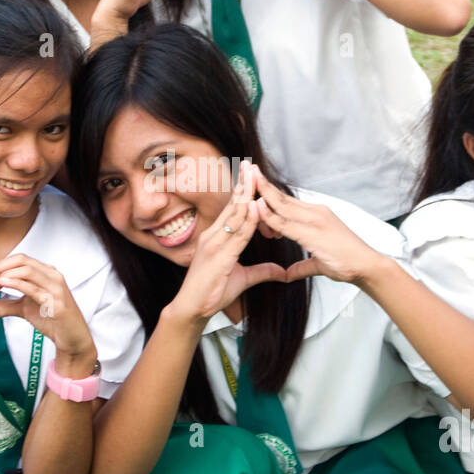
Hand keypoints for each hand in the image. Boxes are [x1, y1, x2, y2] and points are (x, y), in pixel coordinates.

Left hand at [0, 254, 96, 373]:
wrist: (73, 338)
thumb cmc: (52, 320)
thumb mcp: (24, 309)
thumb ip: (5, 306)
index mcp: (46, 273)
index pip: (20, 259)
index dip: (1, 265)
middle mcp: (53, 276)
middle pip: (22, 260)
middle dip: (0, 268)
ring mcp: (56, 288)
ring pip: (27, 270)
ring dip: (5, 275)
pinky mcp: (57, 303)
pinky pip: (34, 289)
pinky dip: (16, 284)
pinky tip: (3, 285)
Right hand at [168, 161, 286, 322]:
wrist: (192, 308)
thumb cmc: (211, 293)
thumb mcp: (244, 279)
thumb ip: (262, 272)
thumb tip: (281, 271)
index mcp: (217, 237)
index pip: (233, 210)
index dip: (243, 192)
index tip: (252, 176)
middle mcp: (214, 236)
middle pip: (233, 206)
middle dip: (243, 184)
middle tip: (251, 165)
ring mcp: (214, 243)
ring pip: (235, 215)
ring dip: (246, 194)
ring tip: (255, 176)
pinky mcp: (218, 255)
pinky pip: (237, 234)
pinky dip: (248, 219)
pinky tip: (256, 206)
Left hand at [248, 165, 385, 284]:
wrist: (367, 267)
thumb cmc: (347, 263)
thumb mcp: (318, 262)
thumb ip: (301, 266)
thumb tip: (288, 274)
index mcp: (316, 215)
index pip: (287, 201)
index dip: (269, 192)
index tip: (254, 181)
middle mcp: (315, 213)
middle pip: (282, 197)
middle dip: (263, 183)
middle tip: (246, 167)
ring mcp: (315, 220)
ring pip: (282, 205)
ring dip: (263, 192)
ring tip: (246, 178)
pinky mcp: (314, 233)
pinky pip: (286, 223)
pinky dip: (270, 215)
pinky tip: (256, 206)